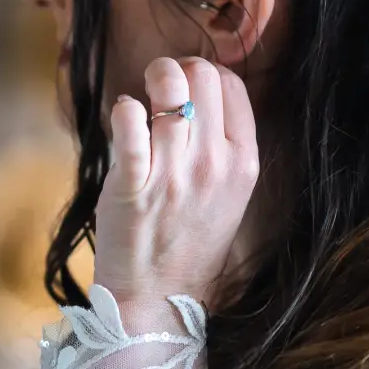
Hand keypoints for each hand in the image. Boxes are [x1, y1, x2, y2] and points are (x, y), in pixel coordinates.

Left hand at [93, 57, 258, 312]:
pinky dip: (124, 109)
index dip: (206, 74)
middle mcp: (215, 163)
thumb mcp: (231, 194)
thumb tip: (200, 92)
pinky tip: (124, 116)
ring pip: (169, 89)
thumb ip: (224, 145)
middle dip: (178, 69)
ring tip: (141, 100)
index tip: (188, 89)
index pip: (231, 85)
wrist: (160, 298)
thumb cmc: (191, 242)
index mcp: (244, 162)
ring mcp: (175, 174)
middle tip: (160, 87)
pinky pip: (129, 122)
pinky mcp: (134, 185)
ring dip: (150, 82)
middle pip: (203, 76)